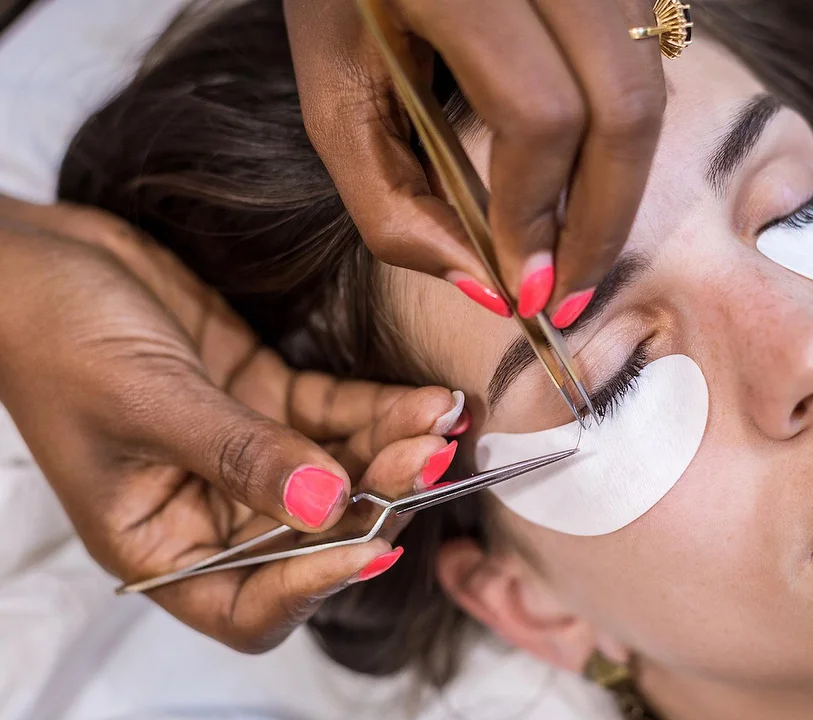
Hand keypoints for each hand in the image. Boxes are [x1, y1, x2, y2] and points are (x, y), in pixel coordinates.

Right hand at [0, 197, 465, 650]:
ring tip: (442, 420)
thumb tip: (327, 508)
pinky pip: (338, 415)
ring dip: (393, 451)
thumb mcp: (145, 402)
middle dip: (376, 502)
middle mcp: (209, 508)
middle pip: (314, 536)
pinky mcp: (268, 398)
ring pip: (338, 472)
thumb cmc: (52, 334)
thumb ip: (238, 456)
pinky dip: (382, 408)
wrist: (41, 256)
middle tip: (429, 460)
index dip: (313, 587)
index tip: (373, 545)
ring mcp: (246, 452)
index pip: (248, 602)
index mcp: (158, 543)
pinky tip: (426, 397)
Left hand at [284, 0, 664, 325]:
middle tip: (570, 290)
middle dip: (604, 220)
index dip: (538, 213)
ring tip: (576, 247)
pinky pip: (642, 60)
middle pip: (623, 105)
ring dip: (619, 184)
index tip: (526, 285)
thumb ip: (393, 206)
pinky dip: (621, 135)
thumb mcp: (338, 101)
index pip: (539, 112)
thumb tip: (489, 288)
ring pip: (647, 85)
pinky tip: (581, 178)